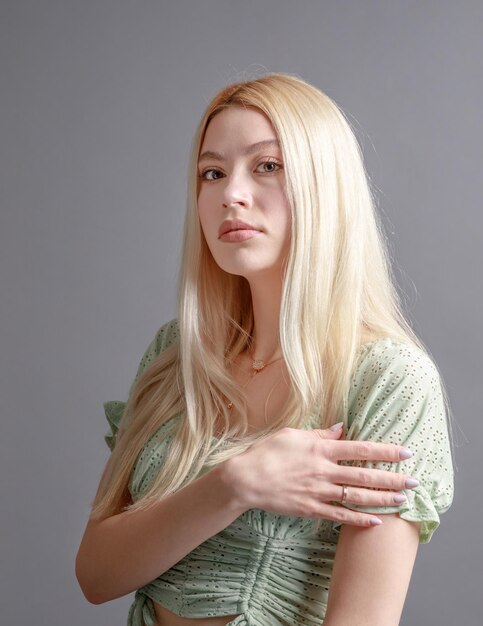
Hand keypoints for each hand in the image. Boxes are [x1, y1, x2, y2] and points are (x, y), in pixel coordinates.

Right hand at [227, 425, 415, 525]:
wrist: (245, 479)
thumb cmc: (267, 452)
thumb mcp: (292, 434)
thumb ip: (319, 433)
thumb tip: (341, 429)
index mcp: (321, 449)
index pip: (361, 450)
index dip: (386, 452)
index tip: (406, 453)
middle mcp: (325, 471)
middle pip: (365, 476)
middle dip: (393, 478)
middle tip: (415, 481)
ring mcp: (319, 492)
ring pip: (358, 497)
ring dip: (383, 499)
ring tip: (403, 500)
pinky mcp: (311, 509)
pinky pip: (340, 516)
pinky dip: (359, 520)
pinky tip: (376, 522)